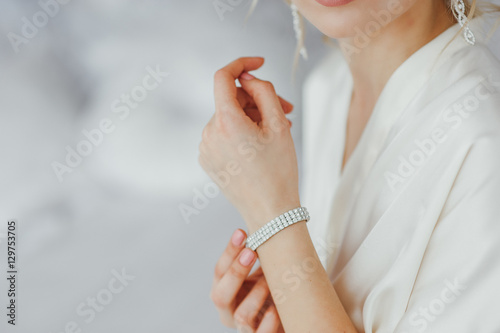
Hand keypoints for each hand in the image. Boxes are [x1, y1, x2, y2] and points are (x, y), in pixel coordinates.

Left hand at [199, 57, 299, 231]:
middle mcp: (208, 133)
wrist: (270, 212)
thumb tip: (248, 78)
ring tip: (276, 131)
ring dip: (252, 117)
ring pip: (228, 117)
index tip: (259, 63)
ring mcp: (205, 148)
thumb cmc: (278, 171)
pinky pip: (223, 134)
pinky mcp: (207, 160)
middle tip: (286, 110)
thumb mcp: (279, 124)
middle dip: (258, 100)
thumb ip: (264, 90)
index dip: (242, 64)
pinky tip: (260, 144)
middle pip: (232, 100)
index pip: (223, 77)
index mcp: (225, 122)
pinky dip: (241, 132)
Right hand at [210, 229, 283, 331]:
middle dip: (235, 272)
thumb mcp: (264, 267)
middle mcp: (229, 312)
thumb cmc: (275, 286)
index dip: (228, 253)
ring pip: (242, 315)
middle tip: (251, 251)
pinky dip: (269, 320)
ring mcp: (245, 329)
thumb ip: (258, 251)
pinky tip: (277, 307)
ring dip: (257, 294)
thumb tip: (264, 215)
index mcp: (225, 291)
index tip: (241, 232)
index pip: (218, 272)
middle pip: (220, 295)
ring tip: (271, 279)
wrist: (292, 313)